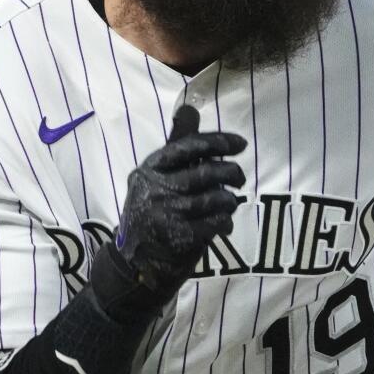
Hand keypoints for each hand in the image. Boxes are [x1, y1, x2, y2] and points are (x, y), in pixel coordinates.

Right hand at [116, 105, 245, 293]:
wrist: (133, 264)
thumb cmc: (150, 213)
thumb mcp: (154, 178)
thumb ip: (176, 147)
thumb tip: (189, 108)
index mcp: (149, 169)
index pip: (189, 147)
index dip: (218, 142)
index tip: (241, 144)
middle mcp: (155, 188)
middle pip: (207, 172)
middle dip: (231, 173)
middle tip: (239, 178)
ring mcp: (166, 213)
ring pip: (215, 198)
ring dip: (229, 201)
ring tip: (228, 204)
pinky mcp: (179, 237)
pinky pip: (216, 222)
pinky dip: (225, 222)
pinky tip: (222, 225)